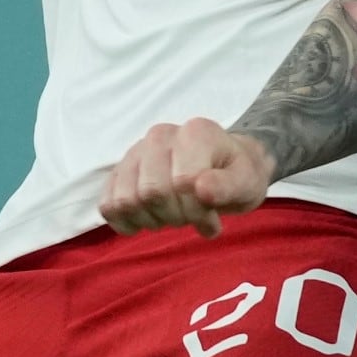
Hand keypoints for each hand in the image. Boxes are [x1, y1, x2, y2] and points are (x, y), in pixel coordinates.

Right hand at [103, 119, 278, 236]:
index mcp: (195, 133)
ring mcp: (136, 152)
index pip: (182, 182)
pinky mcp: (120, 171)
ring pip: (126, 200)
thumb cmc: (238, 174)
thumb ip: (228, 186)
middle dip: (176, 217)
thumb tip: (201, 189)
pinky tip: (148, 222)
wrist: (225, 165)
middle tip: (193, 218)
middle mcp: (160, 136)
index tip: (212, 219)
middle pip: (151, 193)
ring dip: (152, 221)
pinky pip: (108, 204)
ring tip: (173, 216)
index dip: (197, 211)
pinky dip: (126, 222)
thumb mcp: (247, 182)